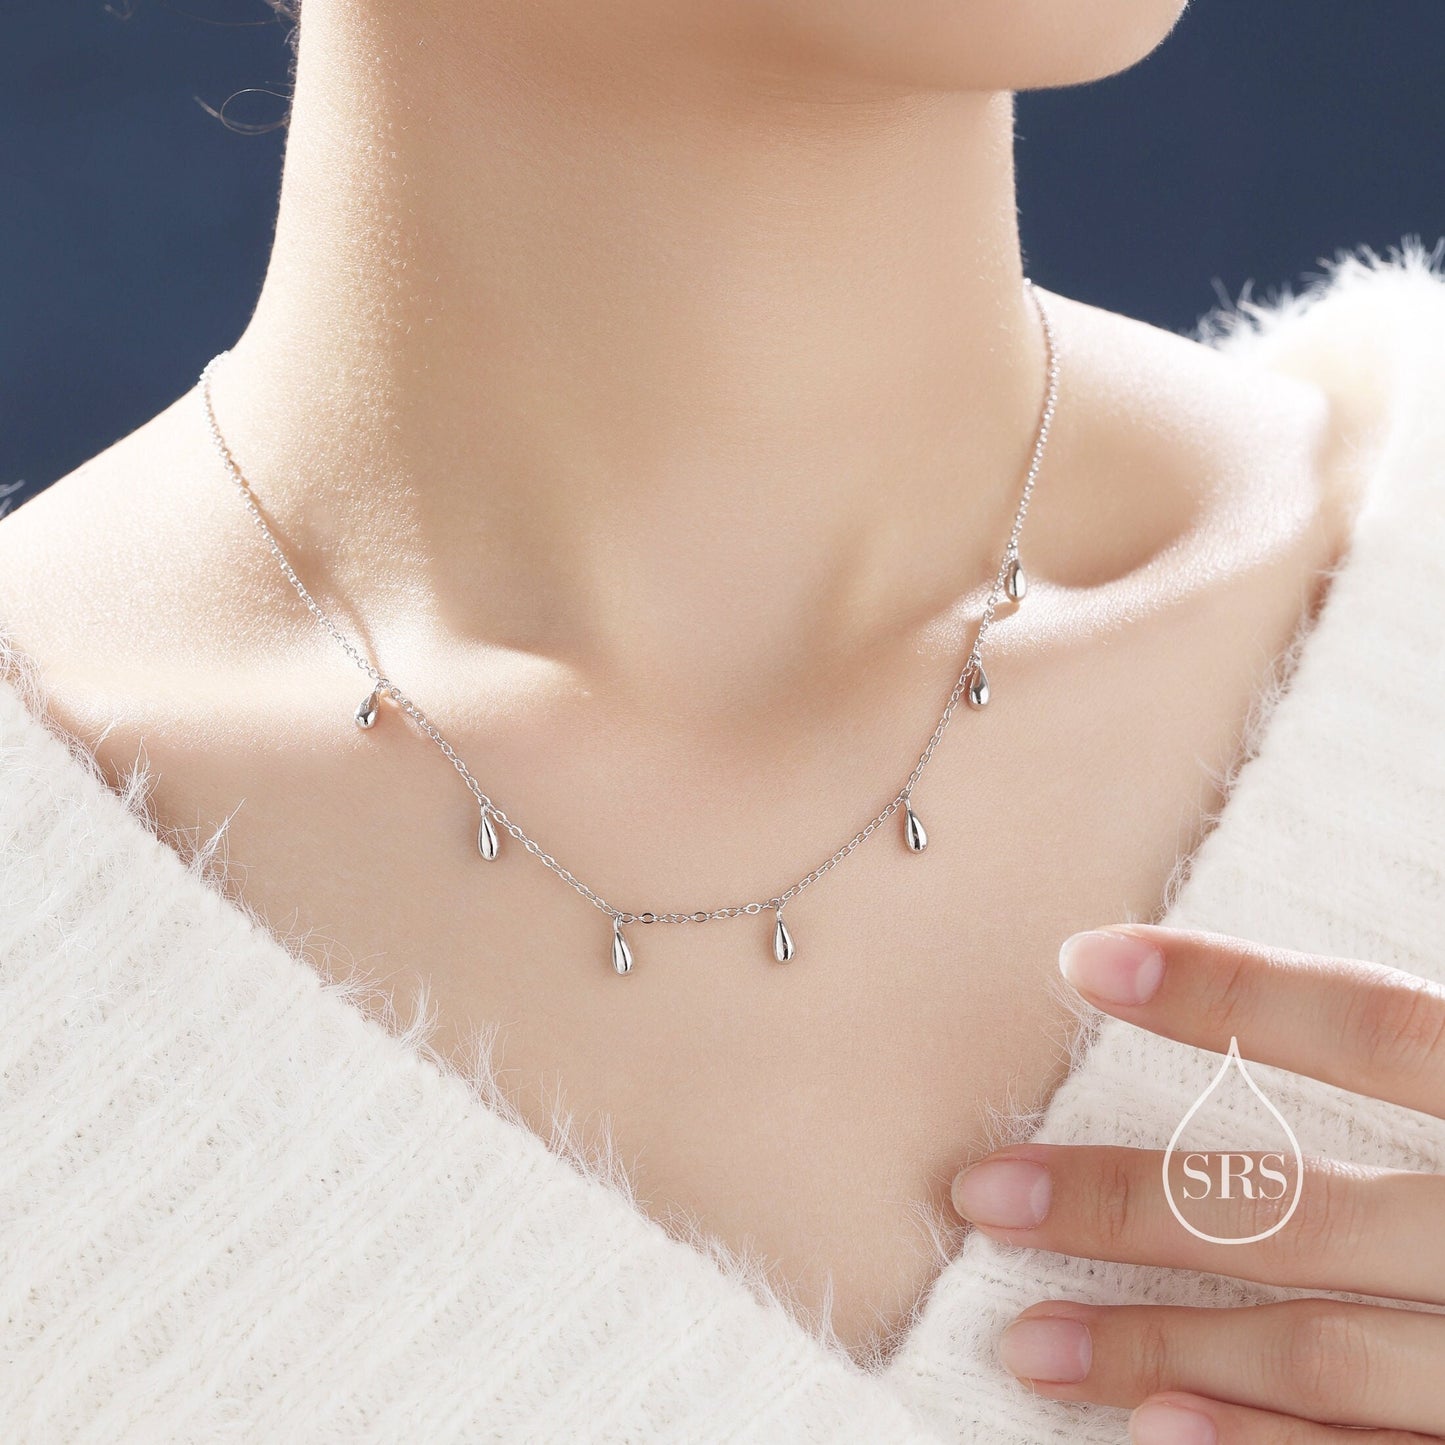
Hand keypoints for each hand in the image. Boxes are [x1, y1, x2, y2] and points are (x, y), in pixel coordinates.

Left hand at [949, 924, 1444, 1442]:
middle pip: (1301, 1213)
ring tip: (1024, 1343)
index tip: (1080, 961)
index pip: (1371, 1029)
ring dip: (1159, 1347)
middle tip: (982, 1194)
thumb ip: (1425, 1057)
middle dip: (1130, 1205)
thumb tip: (1261, 1011)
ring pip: (1320, 1352)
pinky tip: (1156, 1431)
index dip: (1228, 992)